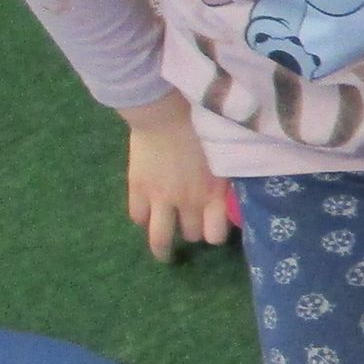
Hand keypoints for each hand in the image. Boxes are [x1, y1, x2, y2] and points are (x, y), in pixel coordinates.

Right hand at [120, 95, 229, 261]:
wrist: (167, 111)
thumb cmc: (202, 126)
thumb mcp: (222, 157)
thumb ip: (222, 180)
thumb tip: (225, 198)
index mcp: (214, 194)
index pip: (217, 235)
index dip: (215, 234)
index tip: (213, 229)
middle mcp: (189, 203)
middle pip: (191, 234)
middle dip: (192, 231)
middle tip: (190, 225)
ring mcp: (161, 199)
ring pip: (160, 238)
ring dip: (162, 248)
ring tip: (163, 252)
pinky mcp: (138, 190)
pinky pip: (138, 217)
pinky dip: (143, 219)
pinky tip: (146, 216)